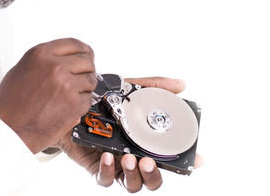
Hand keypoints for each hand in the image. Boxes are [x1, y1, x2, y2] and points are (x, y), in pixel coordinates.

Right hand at [0, 38, 96, 153]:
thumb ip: (43, 61)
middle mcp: (55, 66)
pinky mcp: (74, 104)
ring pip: (91, 80)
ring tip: (70, 95)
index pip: (74, 44)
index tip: (86, 55)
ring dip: (85, 87)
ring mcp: (66, 85)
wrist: (8, 131)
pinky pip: (88, 99)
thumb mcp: (21, 70)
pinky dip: (81, 104)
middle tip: (81, 77)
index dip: (83, 51)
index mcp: (40, 54)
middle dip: (86, 69)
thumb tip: (60, 59)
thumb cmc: (10, 105)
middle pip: (86, 60)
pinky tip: (67, 107)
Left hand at [56, 77, 202, 192]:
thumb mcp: (130, 91)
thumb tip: (181, 85)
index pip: (169, 159)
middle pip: (152, 178)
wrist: (73, 102)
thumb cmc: (104, 101)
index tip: (196, 160)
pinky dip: (107, 170)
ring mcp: (115, 164)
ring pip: (132, 184)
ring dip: (134, 174)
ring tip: (129, 158)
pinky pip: (104, 179)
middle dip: (155, 174)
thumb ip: (154, 89)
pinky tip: (106, 156)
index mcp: (145, 143)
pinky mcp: (96, 167)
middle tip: (149, 160)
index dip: (185, 163)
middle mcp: (133, 156)